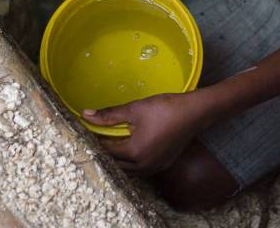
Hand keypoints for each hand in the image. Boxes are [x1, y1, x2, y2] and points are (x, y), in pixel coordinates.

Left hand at [83, 91, 211, 175]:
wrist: (195, 112)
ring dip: (118, 160)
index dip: (94, 140)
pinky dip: (131, 162)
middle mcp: (143, 166)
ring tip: (111, 144)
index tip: (87, 131)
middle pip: (115, 164)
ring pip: (128, 169)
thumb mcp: (134, 109)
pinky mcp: (162, 165)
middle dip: (104, 152)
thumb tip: (85, 114)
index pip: (106, 150)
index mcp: (134, 153)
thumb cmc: (164, 108)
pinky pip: (140, 168)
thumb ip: (109, 115)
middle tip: (97, 138)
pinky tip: (130, 149)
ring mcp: (154, 168)